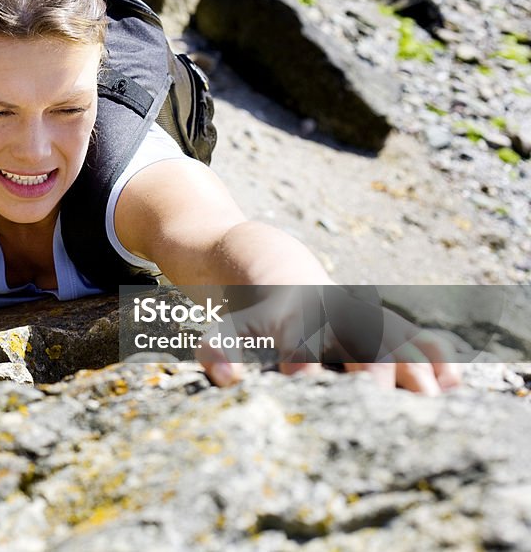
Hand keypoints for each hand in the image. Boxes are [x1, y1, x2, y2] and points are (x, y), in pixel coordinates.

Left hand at [194, 286, 461, 394]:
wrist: (271, 262)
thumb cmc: (252, 311)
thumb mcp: (228, 323)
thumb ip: (218, 350)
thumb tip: (225, 380)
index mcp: (294, 315)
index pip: (300, 339)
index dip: (302, 359)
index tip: (304, 382)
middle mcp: (333, 311)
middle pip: (362, 338)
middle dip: (375, 370)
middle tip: (381, 409)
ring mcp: (362, 314)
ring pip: (397, 335)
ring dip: (415, 367)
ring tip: (431, 400)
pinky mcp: (385, 321)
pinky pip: (419, 335)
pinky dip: (436, 355)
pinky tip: (451, 383)